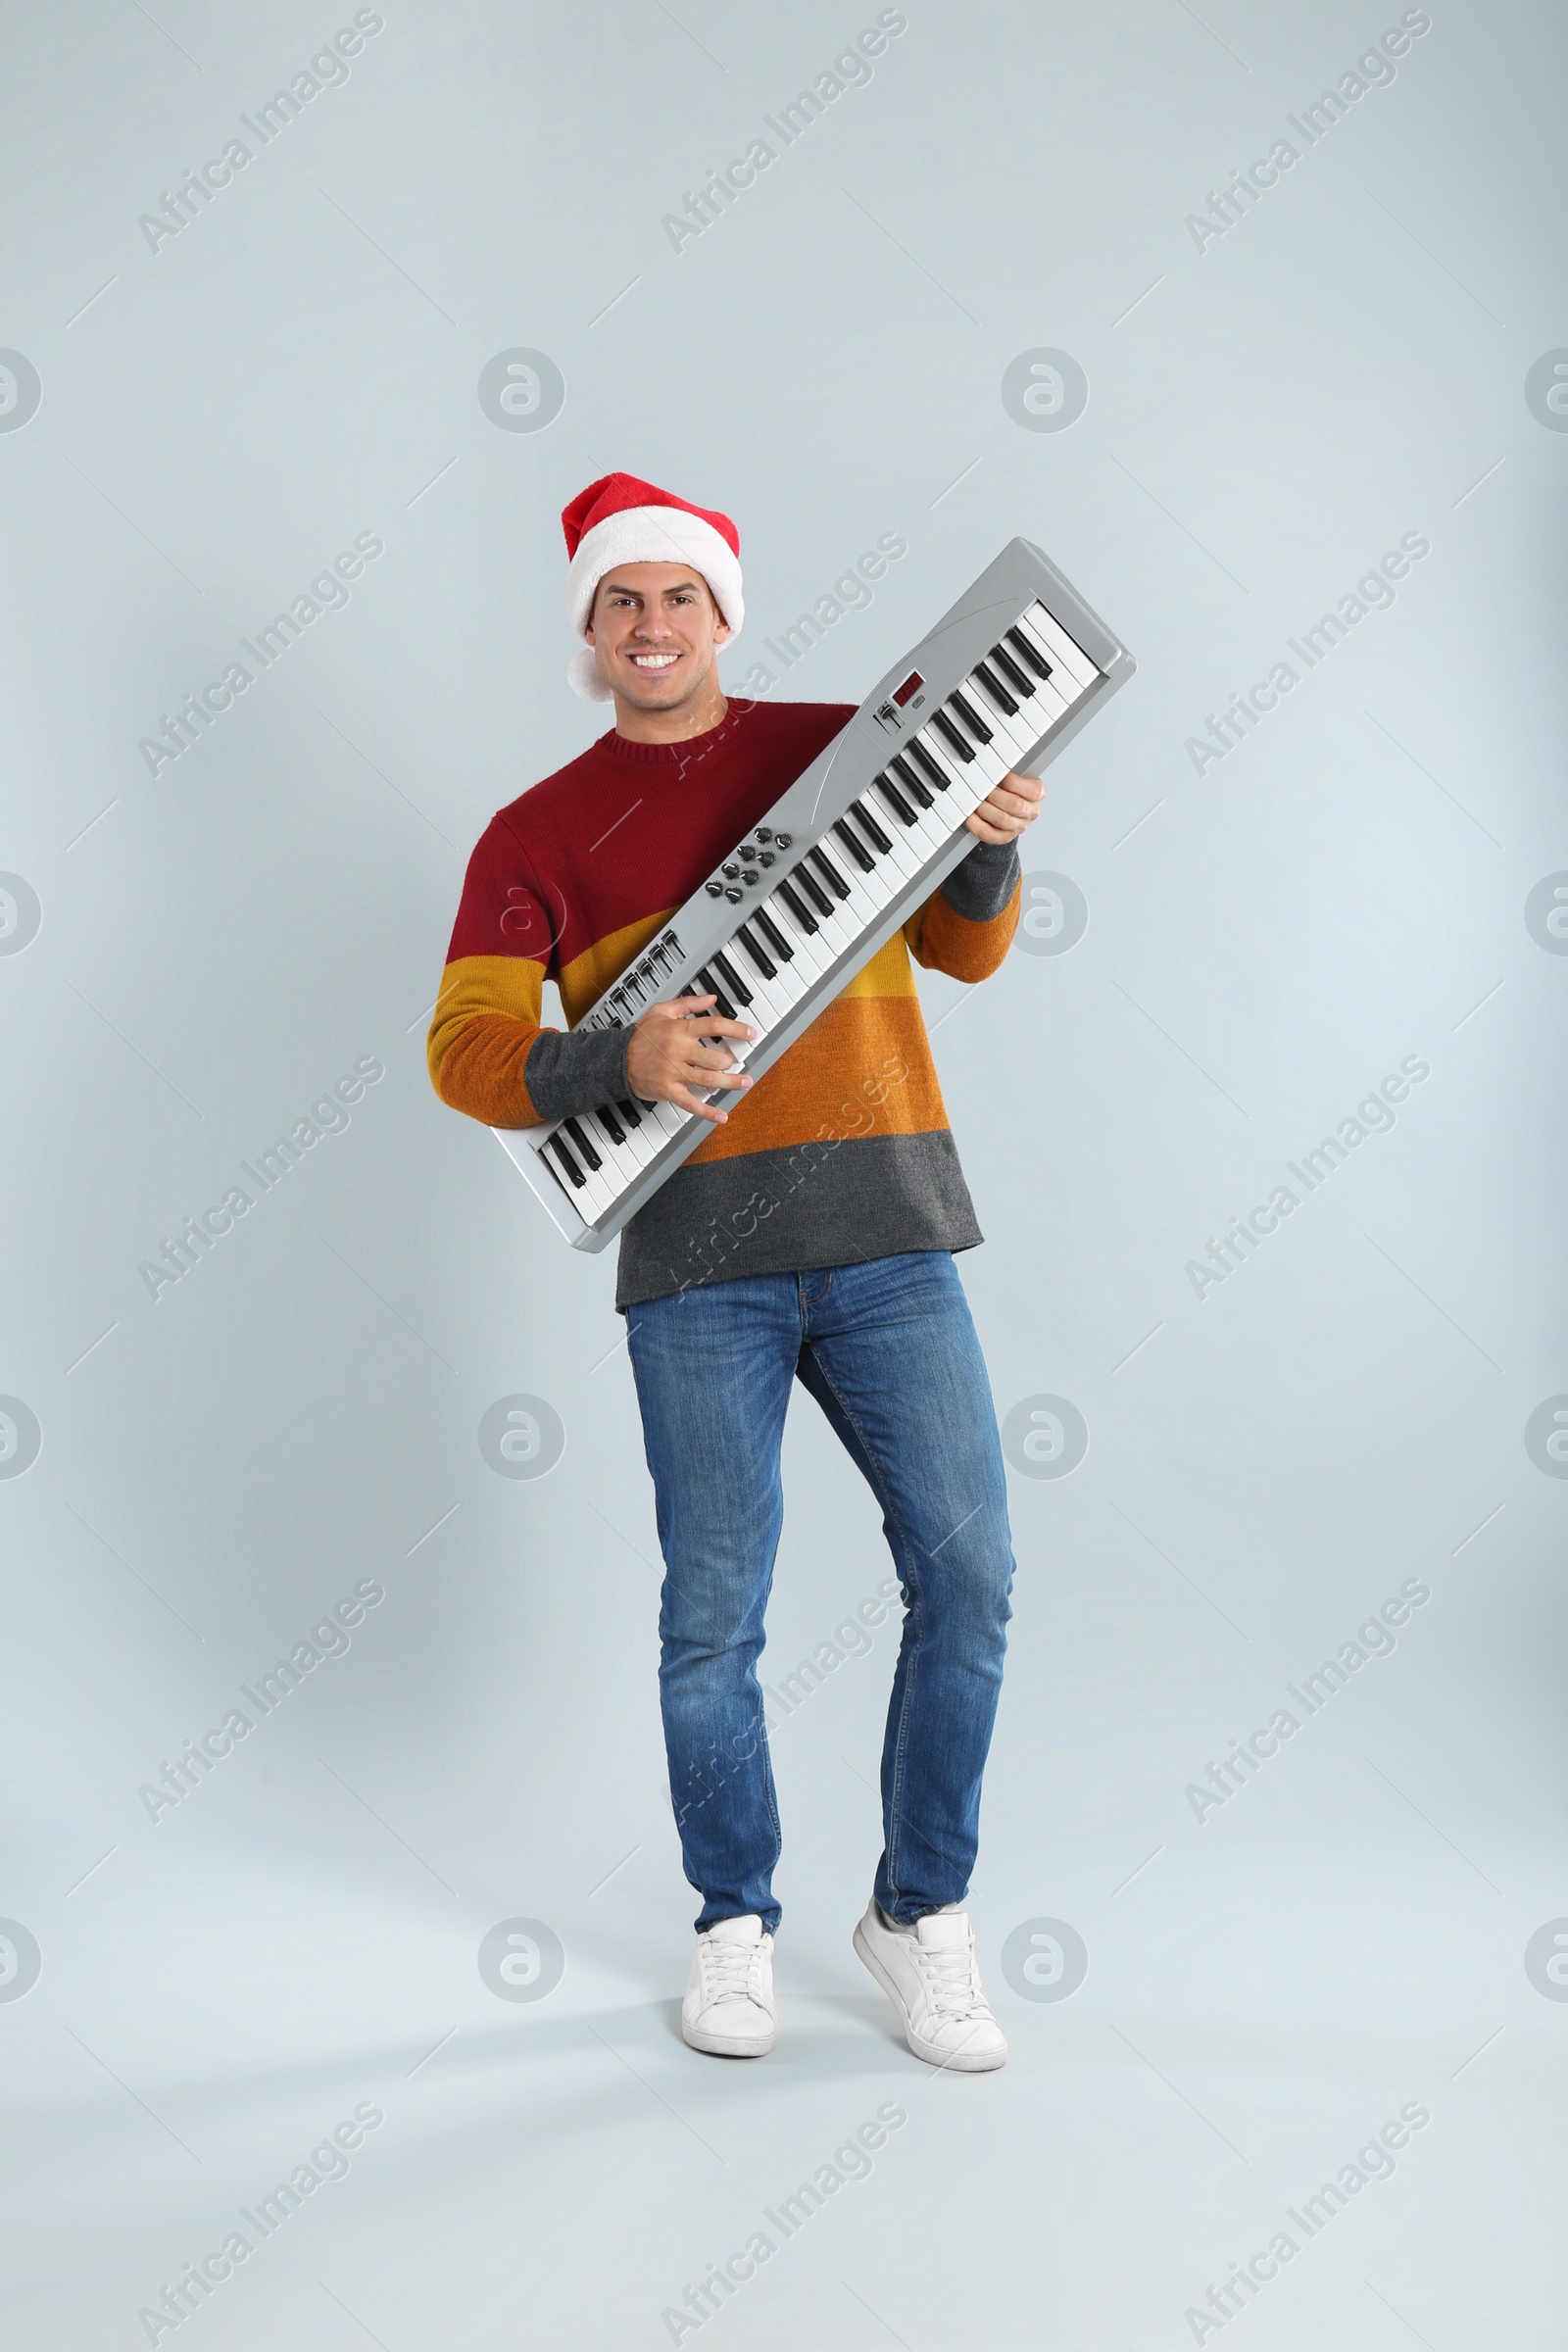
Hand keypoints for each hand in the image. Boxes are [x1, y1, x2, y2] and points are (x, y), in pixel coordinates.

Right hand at [625, 993, 757, 1124]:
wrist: (616, 1060)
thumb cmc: (640, 1037)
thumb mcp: (661, 1011)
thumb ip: (688, 1004)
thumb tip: (711, 998)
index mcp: (679, 1030)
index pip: (714, 1026)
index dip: (736, 1029)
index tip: (749, 1033)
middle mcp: (679, 1051)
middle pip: (715, 1057)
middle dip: (731, 1060)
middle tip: (737, 1061)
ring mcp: (674, 1072)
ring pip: (708, 1079)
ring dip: (731, 1083)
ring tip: (745, 1082)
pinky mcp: (669, 1090)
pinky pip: (691, 1103)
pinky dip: (707, 1112)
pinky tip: (721, 1116)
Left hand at [965, 770, 1043, 843]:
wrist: (1009, 807)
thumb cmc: (1011, 788)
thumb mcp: (1017, 776)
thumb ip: (1008, 773)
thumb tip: (990, 768)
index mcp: (1038, 795)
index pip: (1032, 791)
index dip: (1011, 782)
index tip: (997, 775)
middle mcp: (1031, 812)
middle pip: (1015, 806)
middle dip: (994, 795)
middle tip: (982, 787)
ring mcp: (1018, 827)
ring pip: (1002, 820)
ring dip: (984, 808)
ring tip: (975, 799)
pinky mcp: (1004, 837)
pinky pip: (988, 833)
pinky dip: (975, 824)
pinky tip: (970, 815)